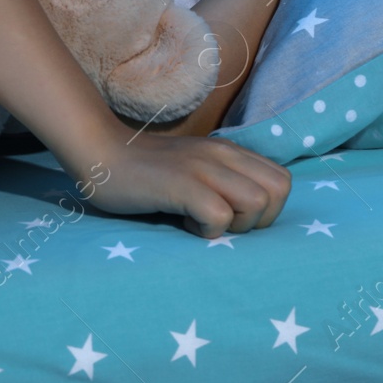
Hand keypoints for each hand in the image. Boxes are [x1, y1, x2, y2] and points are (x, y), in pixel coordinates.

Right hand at [71, 129, 291, 238]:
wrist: (100, 153)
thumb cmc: (146, 171)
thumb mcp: (195, 167)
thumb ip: (222, 179)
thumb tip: (248, 212)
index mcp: (228, 152)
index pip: (283, 181)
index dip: (267, 209)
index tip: (233, 216)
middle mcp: (222, 155)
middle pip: (279, 192)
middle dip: (258, 220)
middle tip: (222, 224)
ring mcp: (203, 168)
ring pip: (258, 203)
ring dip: (236, 225)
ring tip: (202, 222)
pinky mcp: (182, 184)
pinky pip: (220, 215)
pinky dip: (207, 231)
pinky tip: (183, 224)